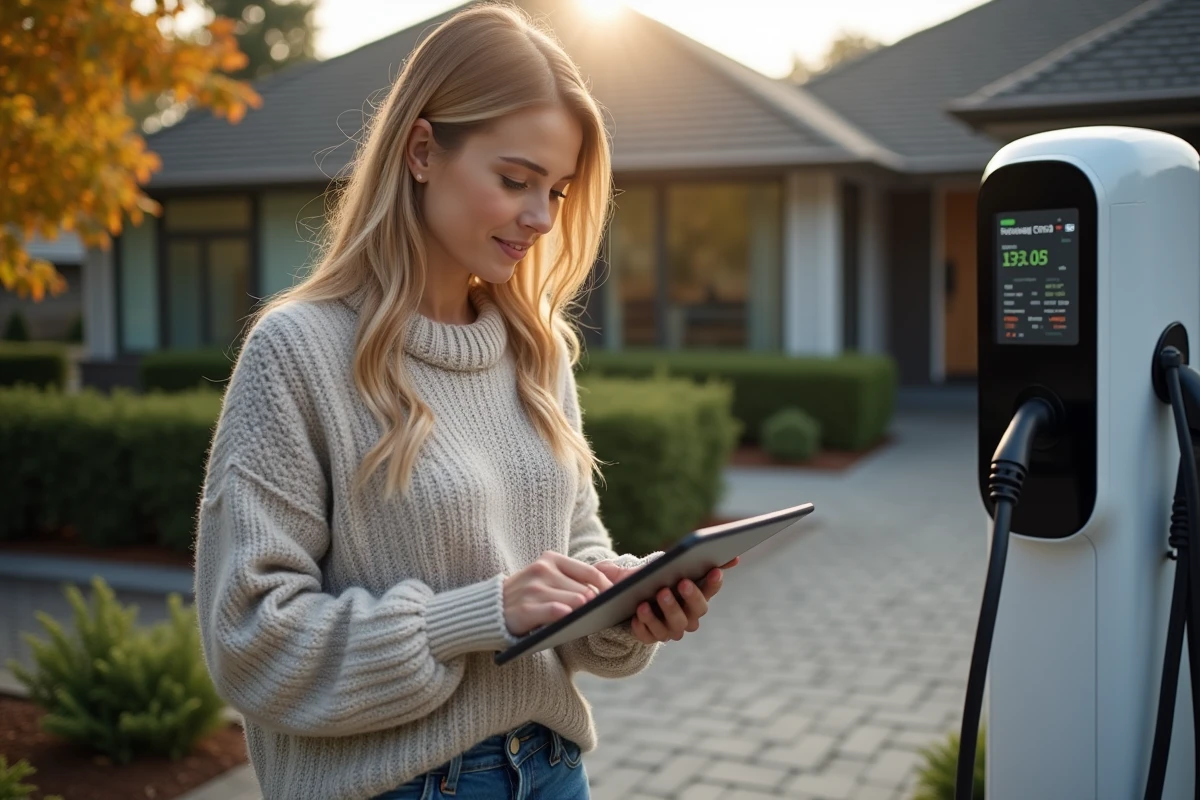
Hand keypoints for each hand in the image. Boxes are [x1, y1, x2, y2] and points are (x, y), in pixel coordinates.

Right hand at [503, 551, 613, 636]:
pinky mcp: (525, 608)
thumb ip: (572, 580)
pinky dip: (565, 615)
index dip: (608, 588)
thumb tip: (606, 589)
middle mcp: (543, 570)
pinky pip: (554, 611)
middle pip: (585, 590)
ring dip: (584, 613)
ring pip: (574, 602)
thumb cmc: (528, 595)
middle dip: (597, 604)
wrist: (490, 607)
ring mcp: (533, 589)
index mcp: (551, 559)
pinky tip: (570, 619)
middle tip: (606, 614)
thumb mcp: (547, 579)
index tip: (617, 599)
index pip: (590, 572)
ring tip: (592, 620)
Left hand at [594, 557, 739, 644]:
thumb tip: (735, 557)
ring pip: (672, 626)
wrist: (634, 597)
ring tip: (651, 598)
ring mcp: (670, 629)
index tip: (714, 570)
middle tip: (682, 582)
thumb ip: (702, 561)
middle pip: (695, 611)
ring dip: (664, 612)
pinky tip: (637, 613)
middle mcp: (688, 618)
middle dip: (690, 597)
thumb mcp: (676, 567)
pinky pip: (648, 635)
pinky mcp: (650, 636)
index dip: (713, 582)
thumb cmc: (660, 580)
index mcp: (698, 598)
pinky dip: (644, 624)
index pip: (711, 591)